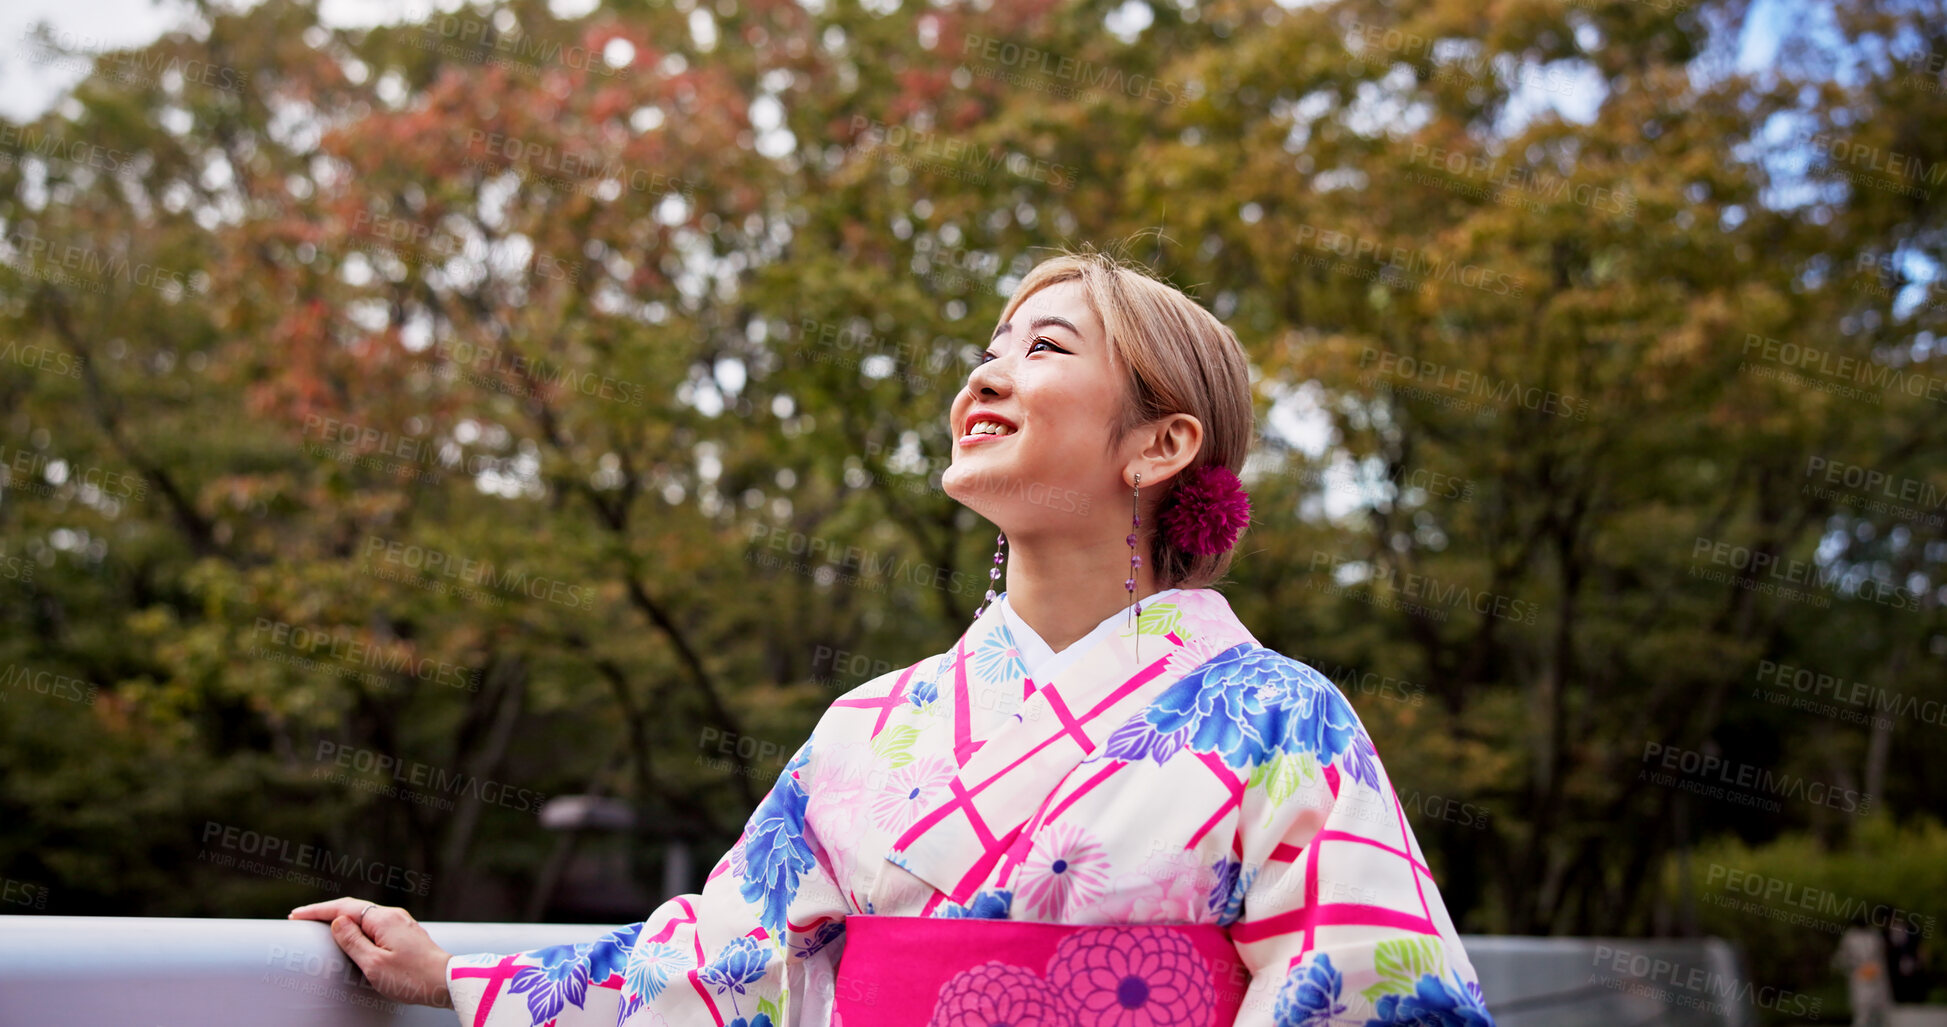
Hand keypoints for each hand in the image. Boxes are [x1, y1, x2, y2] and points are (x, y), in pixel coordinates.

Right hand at [289, 897, 454, 1007]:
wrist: (446, 982)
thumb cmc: (411, 977)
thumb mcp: (374, 964)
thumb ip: (353, 941)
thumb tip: (337, 921)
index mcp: (383, 919)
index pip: (343, 908)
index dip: (317, 911)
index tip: (295, 915)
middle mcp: (393, 915)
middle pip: (354, 908)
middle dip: (327, 912)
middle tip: (301, 918)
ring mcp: (401, 923)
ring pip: (365, 916)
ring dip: (342, 918)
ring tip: (321, 924)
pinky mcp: (406, 934)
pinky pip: (375, 925)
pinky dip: (357, 927)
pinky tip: (352, 934)